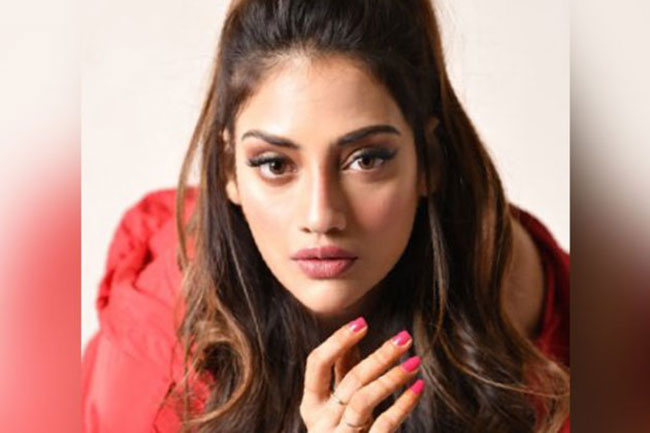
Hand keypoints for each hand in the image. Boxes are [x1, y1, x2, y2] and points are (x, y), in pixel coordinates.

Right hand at [300, 317, 423, 431]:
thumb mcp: (336, 405)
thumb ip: (343, 373)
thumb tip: (356, 333)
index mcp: (310, 405)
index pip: (316, 363)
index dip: (338, 341)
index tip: (363, 322)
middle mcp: (320, 422)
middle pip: (348, 380)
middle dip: (378, 355)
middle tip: (404, 338)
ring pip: (363, 400)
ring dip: (391, 377)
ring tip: (415, 362)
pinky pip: (382, 425)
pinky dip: (402, 404)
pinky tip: (418, 387)